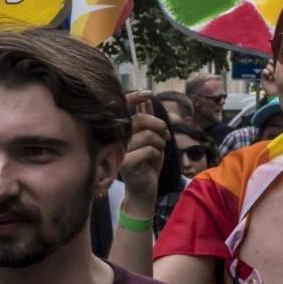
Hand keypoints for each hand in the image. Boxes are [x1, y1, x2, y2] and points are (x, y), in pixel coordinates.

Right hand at [118, 95, 167, 215]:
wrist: (143, 190)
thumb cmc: (147, 165)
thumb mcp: (150, 140)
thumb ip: (147, 122)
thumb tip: (147, 101)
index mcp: (121, 132)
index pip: (124, 110)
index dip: (134, 98)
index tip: (147, 92)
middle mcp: (117, 140)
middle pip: (140, 120)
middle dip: (158, 125)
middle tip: (165, 135)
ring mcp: (119, 152)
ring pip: (147, 135)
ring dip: (160, 142)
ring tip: (159, 150)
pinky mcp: (126, 164)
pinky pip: (149, 150)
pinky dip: (157, 154)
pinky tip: (154, 161)